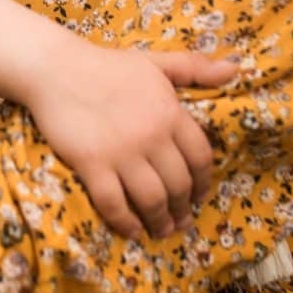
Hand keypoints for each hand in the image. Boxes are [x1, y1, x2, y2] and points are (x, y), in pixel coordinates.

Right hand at [22, 46, 237, 240]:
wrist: (56, 69)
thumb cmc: (108, 66)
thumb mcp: (157, 62)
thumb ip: (195, 68)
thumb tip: (236, 69)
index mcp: (170, 112)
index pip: (200, 157)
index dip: (204, 182)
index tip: (200, 195)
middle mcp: (151, 135)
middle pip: (179, 184)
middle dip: (183, 208)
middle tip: (182, 220)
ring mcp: (121, 152)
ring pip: (152, 199)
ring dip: (160, 220)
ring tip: (162, 230)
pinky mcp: (92, 164)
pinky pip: (114, 203)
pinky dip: (126, 222)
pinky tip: (132, 230)